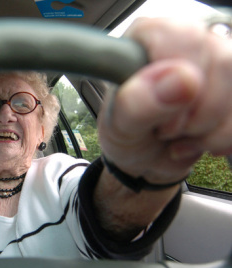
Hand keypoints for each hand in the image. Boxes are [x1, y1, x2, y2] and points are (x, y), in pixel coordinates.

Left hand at [98, 18, 231, 183]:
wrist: (142, 156)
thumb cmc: (125, 133)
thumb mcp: (119, 126)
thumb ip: (138, 102)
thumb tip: (182, 78)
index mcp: (148, 39)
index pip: (182, 37)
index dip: (178, 82)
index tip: (161, 116)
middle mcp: (187, 43)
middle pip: (222, 61)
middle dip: (197, 113)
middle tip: (165, 131)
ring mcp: (214, 63)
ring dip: (212, 129)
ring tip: (178, 138)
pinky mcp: (231, 87)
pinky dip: (225, 136)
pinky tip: (198, 141)